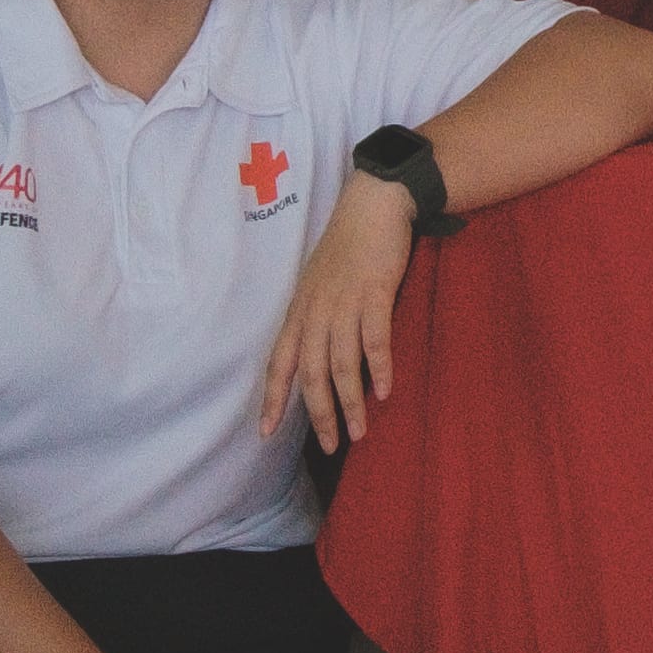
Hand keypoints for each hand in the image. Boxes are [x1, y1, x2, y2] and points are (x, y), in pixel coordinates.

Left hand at [259, 172, 421, 451]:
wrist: (373, 206)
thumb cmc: (347, 246)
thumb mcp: (319, 284)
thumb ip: (317, 318)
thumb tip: (321, 354)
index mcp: (299, 312)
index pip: (279, 364)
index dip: (273, 399)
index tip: (266, 433)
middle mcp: (316, 312)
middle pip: (312, 374)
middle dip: (320, 414)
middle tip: (333, 446)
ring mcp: (345, 304)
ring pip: (341, 364)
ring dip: (351, 402)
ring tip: (361, 432)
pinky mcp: (375, 294)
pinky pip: (374, 339)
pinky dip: (378, 368)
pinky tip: (385, 391)